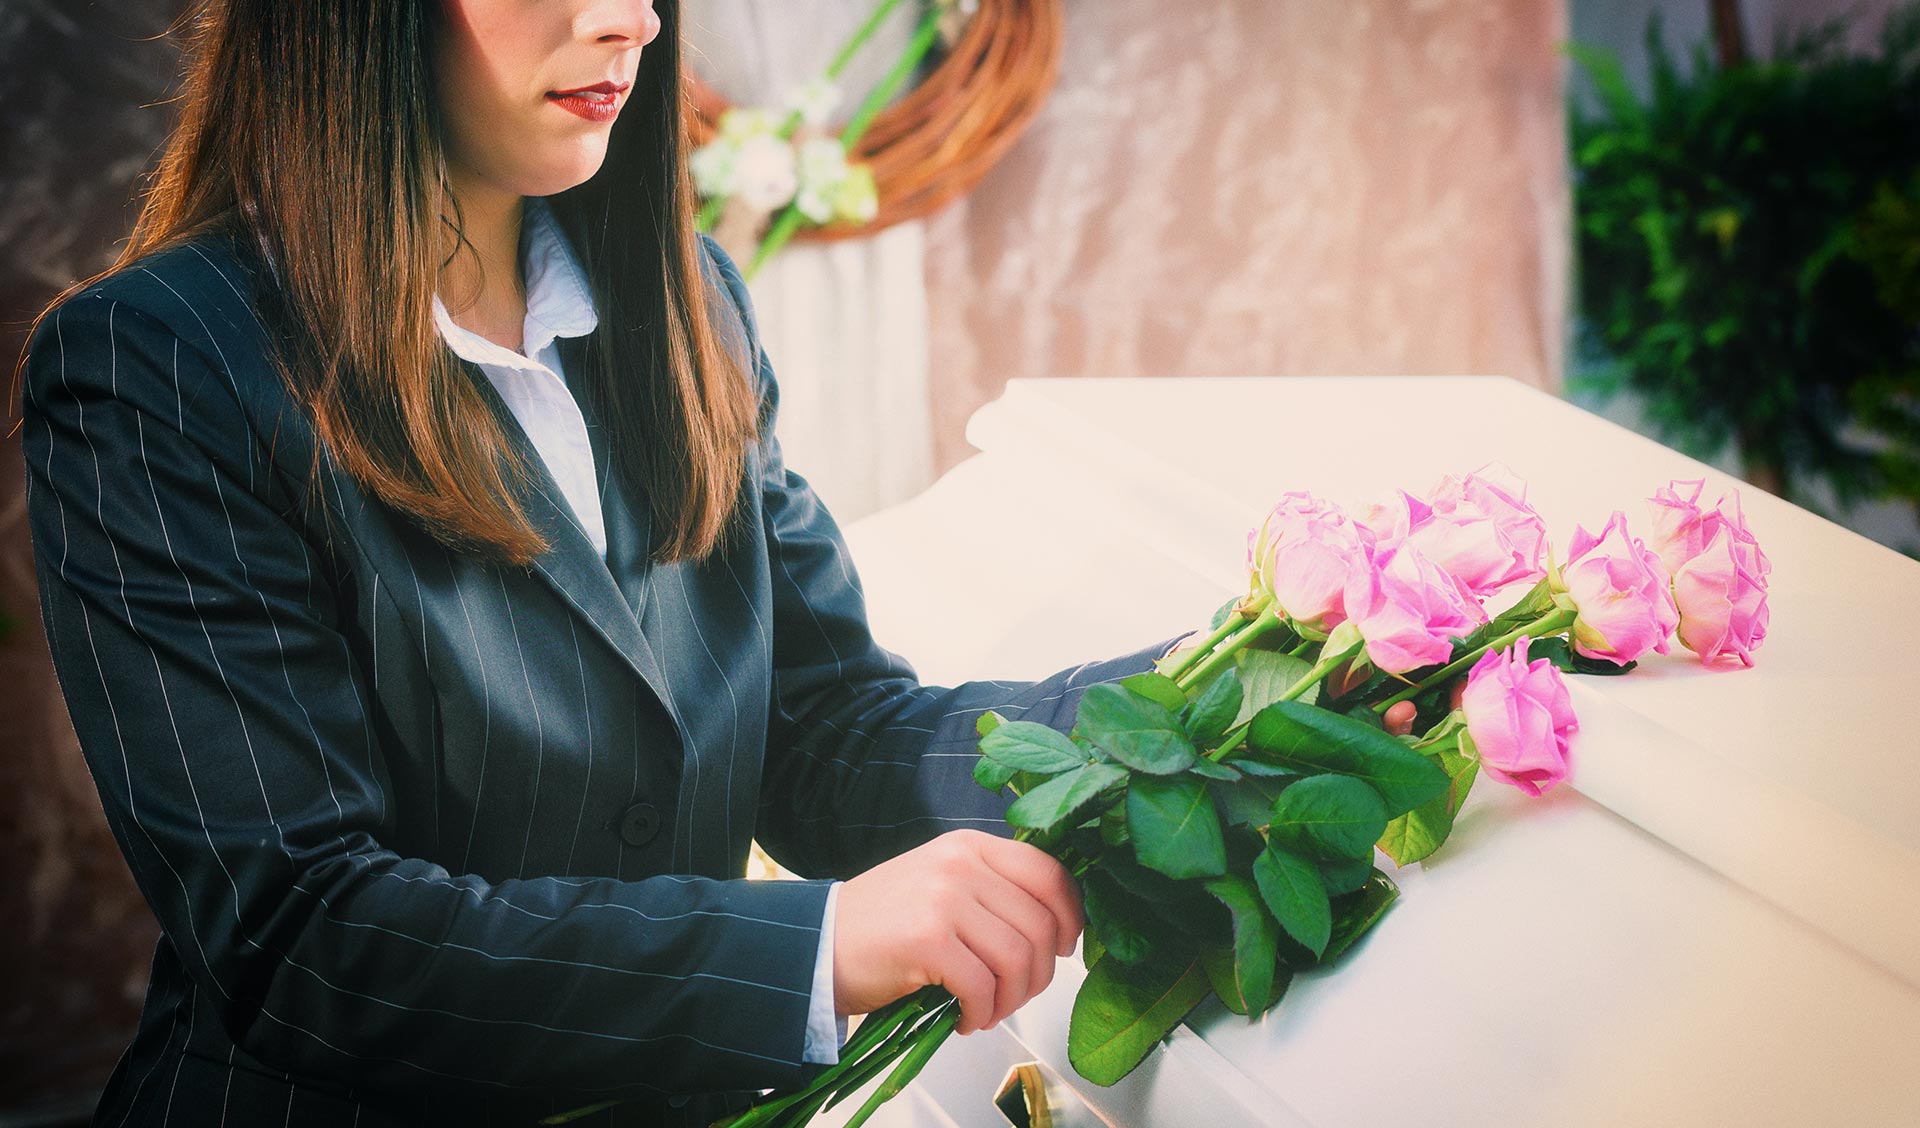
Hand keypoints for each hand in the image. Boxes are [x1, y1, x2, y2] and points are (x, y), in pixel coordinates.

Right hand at [832, 829, 1082, 1035]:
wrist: (817, 942)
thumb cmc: (884, 923)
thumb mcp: (943, 884)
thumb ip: (993, 891)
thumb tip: (1057, 931)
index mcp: (970, 846)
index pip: (1049, 873)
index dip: (1070, 916)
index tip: (1064, 949)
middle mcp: (961, 864)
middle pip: (1040, 925)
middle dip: (1038, 976)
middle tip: (1014, 996)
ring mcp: (944, 898)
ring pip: (1018, 958)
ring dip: (1011, 999)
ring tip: (987, 1009)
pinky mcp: (927, 938)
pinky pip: (983, 986)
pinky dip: (981, 1013)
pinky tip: (964, 1018)